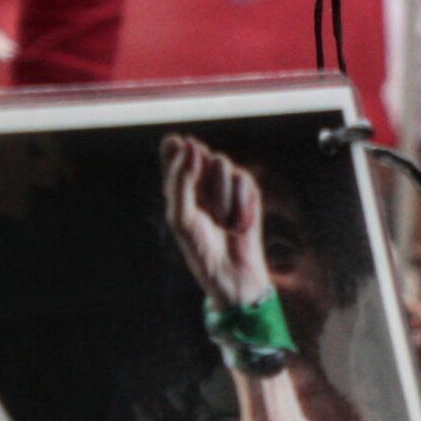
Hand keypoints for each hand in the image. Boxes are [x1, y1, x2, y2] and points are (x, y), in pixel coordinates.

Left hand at [161, 133, 274, 311]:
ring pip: (221, 163)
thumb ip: (181, 181)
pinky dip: (239, 204)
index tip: (181, 155)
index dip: (176, 148)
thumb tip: (191, 145)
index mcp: (177, 184)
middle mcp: (201, 179)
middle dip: (200, 176)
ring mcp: (226, 184)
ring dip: (220, 195)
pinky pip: (243, 179)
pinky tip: (237, 225)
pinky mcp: (248, 192)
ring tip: (220, 222)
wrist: (232, 275)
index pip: (172, 149)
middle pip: (198, 151)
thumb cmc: (200, 250)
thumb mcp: (180, 217)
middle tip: (203, 206)